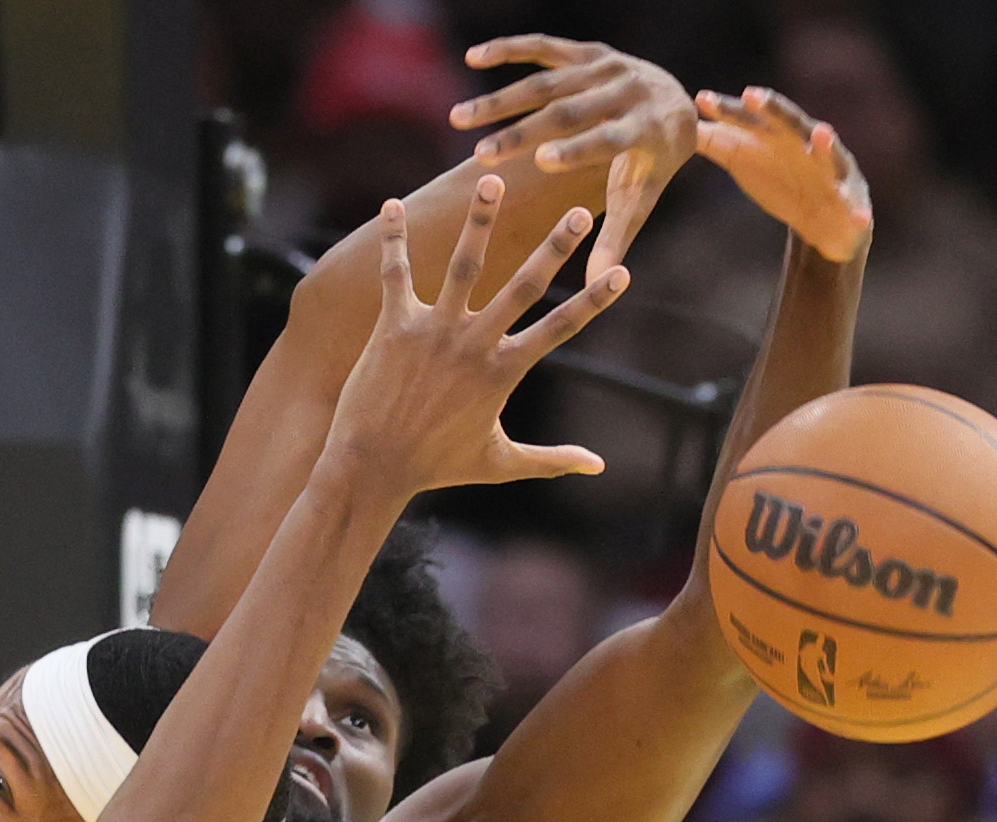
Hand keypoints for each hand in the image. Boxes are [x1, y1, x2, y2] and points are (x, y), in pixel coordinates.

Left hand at [323, 175, 626, 498]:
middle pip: (523, 287)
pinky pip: (396, 274)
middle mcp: (473, 345)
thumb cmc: (438, 466)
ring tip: (491, 179)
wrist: (373, 467)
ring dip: (479, 220)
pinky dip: (393, 239)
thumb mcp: (500, 463)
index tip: (623, 273)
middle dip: (554, 248)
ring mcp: (433, 331)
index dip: (594, 302)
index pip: (560, 329)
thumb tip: (598, 467)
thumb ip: (551, 459)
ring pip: (463, 264)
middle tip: (578, 212)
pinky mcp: (394, 326)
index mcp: (503, 372)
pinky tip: (392, 205)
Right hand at [451, 35, 696, 281]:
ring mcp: (605, 66)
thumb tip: (602, 283)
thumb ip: (618, 237)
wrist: (675, 105)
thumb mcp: (639, 200)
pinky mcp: (587, 50)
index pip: (608, 139)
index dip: (576, 150)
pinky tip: (472, 57)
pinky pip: (543, 46)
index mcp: (644, 130)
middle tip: (482, 154)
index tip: (541, 163)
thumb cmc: (650, 166)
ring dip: (500, 100)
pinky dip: (507, 49)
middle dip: (522, 132)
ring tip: (459, 119)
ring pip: (547, 81)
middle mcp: (626, 90)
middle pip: (569, 111)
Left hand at [696, 87, 872, 262]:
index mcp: (778, 136)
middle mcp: (806, 144)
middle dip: (773, 109)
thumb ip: (719, 144)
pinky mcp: (851, 199)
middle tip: (752, 96)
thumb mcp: (745, 163)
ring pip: (829, 153)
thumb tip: (684, 127)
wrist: (822, 222)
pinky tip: (860, 217)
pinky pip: (853, 205)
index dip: (729, 110)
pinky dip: (857, 211)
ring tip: (821, 133)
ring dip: (825, 143)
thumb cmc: (781, 183)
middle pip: (788, 122)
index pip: (751, 117)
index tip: (702, 100)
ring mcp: (831, 169)